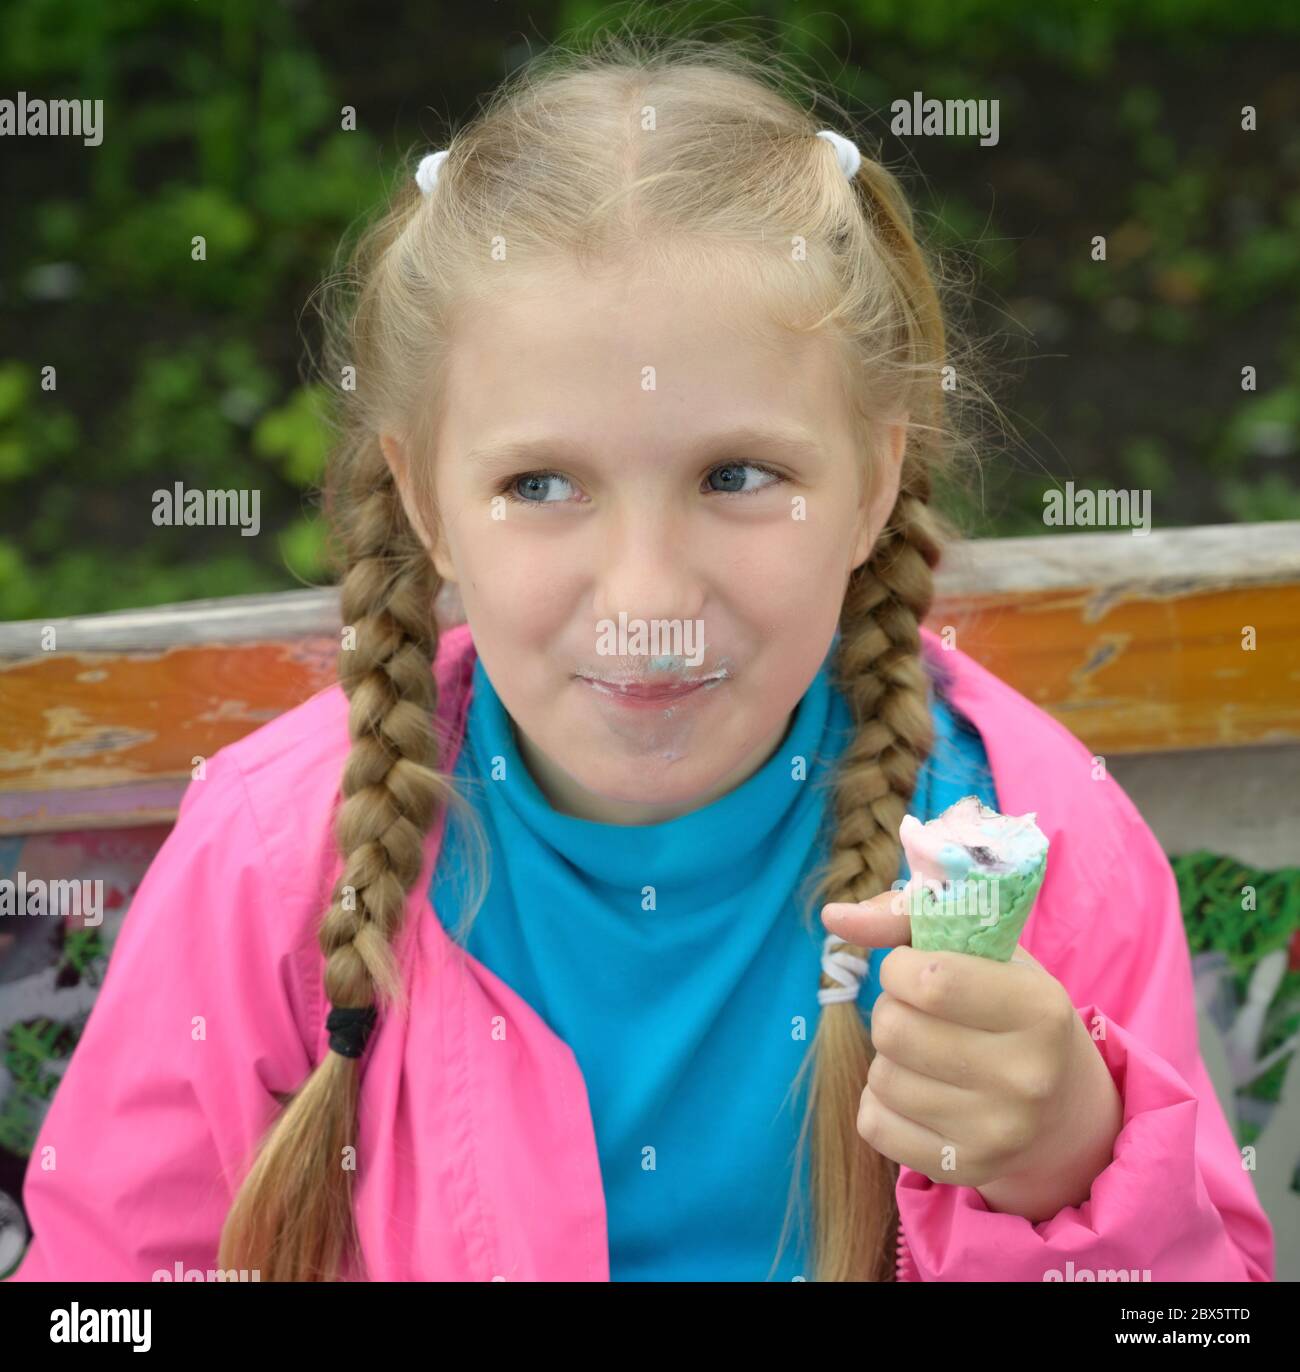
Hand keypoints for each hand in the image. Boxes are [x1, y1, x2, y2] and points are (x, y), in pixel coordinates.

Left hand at [821, 890, 1122, 1221]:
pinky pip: (873, 1122)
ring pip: (880, 1075)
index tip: (915, 969)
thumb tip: (833, 915)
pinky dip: (881, 1101)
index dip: (901, 967)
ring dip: (889, 1055)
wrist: (1064, 1110)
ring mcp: (997, 1132)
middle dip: (892, 1009)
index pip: (931, 981)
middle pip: (893, 1028)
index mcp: (1040, 1010)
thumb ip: (909, 917)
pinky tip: (919, 1091)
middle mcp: (1026, 1078)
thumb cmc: (1010, 1006)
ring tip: (927, 1053)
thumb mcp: (984, 951)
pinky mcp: (965, 1169)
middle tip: (923, 1013)